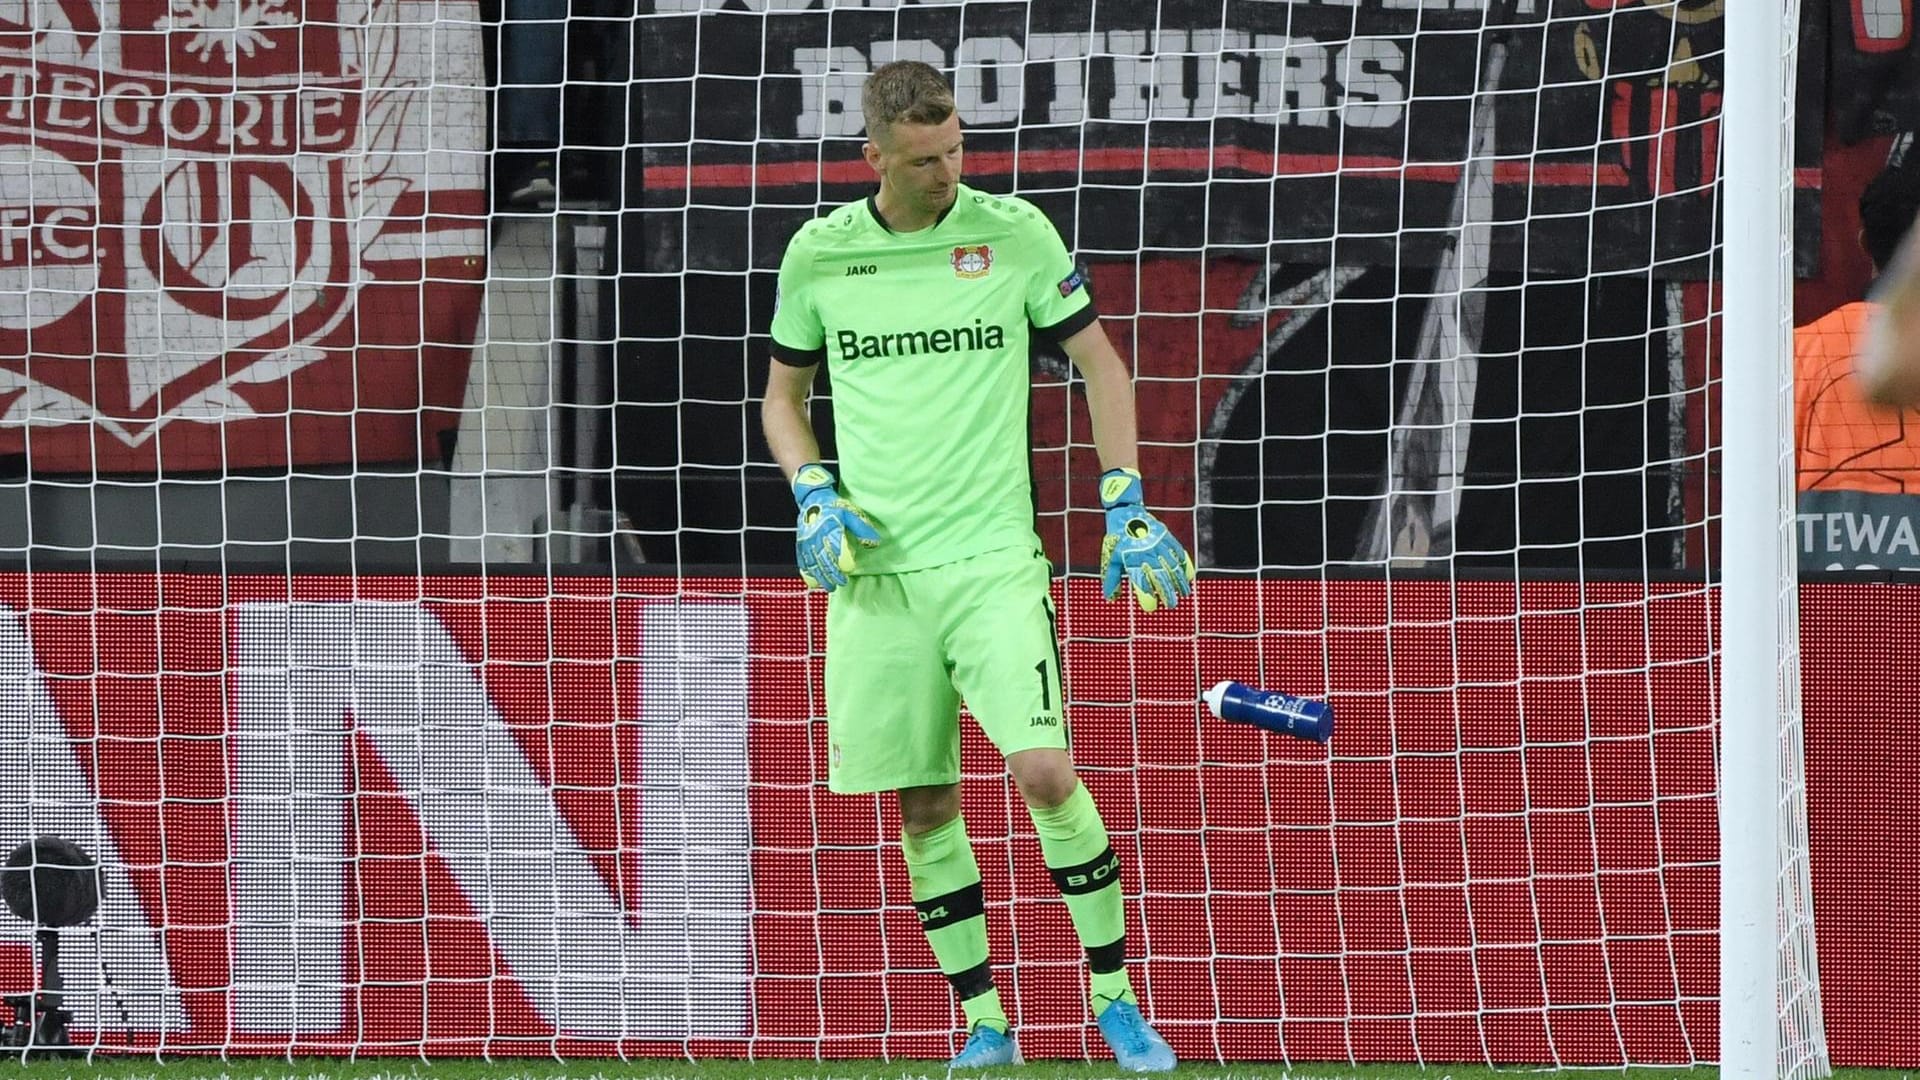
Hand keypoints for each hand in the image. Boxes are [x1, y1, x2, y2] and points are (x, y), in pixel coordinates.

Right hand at [792, 463, 882, 591]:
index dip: (843, 563)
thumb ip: (862, 528)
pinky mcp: (801, 543)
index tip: (849, 570)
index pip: (837, 551)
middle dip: (832, 575)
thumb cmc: (833, 506)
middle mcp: (818, 537)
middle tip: (840, 584)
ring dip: (821, 577)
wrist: (812, 498)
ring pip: (813, 563)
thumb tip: (876, 543)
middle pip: (825, 560)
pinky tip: (812, 580)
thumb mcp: (851, 513)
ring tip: (828, 586)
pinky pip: (802, 560)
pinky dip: (807, 572)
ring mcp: (807, 541)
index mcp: (831, 529)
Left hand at [1098, 467, 1194, 611]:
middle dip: (1168, 593)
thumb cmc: (1117, 538)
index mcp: (1132, 560)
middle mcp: (1146, 553)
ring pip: (1172, 566)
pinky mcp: (1166, 537)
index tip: (1151, 607)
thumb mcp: (1111, 558)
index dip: (1147, 596)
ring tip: (1185, 593)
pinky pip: (1178, 552)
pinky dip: (1184, 564)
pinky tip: (1188, 575)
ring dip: (1179, 581)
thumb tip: (1110, 599)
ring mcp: (1158, 544)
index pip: (1142, 583)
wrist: (1125, 512)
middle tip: (1172, 605)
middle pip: (1161, 577)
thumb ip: (1112, 579)